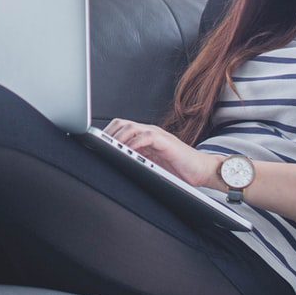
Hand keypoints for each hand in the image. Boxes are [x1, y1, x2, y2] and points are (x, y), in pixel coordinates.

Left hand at [103, 118, 223, 188]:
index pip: (120, 128)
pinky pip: (146, 136)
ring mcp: (158, 135)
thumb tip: (117, 166)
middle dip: (108, 134)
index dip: (106, 134)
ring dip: (118, 137)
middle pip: (122, 124)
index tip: (93, 144)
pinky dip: (134, 143)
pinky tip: (127, 151)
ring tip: (109, 148)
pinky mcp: (166, 141)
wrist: (202, 170)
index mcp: (144, 137)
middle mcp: (149, 132)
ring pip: (131, 127)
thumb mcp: (152, 165)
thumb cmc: (180, 170)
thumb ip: (137, 160)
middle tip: (98, 146)